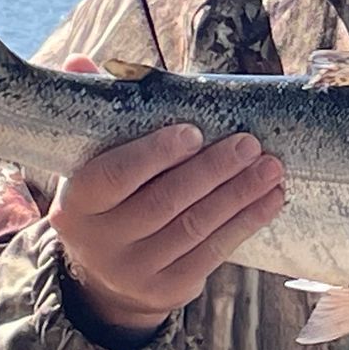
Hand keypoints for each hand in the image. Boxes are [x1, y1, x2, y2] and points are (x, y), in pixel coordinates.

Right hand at [48, 54, 284, 334]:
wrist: (106, 275)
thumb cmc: (109, 197)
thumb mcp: (91, 160)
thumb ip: (93, 111)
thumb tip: (81, 60)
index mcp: (77, 203)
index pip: (114, 176)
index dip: (154, 154)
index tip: (194, 131)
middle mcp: (101, 241)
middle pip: (164, 202)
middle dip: (212, 171)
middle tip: (250, 143)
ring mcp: (134, 270)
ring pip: (195, 228)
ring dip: (239, 194)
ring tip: (272, 166)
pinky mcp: (167, 289)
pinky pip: (213, 251)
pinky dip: (247, 221)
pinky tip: (271, 198)